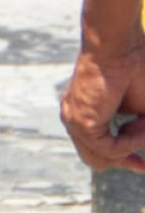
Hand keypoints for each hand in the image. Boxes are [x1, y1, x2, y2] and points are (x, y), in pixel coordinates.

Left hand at [63, 47, 144, 171]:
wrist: (118, 47)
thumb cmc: (133, 69)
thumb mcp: (138, 108)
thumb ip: (135, 129)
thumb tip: (141, 147)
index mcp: (84, 113)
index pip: (95, 149)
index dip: (122, 159)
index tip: (143, 165)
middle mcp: (73, 118)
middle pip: (96, 160)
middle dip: (124, 161)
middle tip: (144, 164)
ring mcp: (73, 121)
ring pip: (103, 157)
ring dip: (132, 146)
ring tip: (143, 123)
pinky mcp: (81, 123)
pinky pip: (109, 149)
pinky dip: (130, 142)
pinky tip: (138, 124)